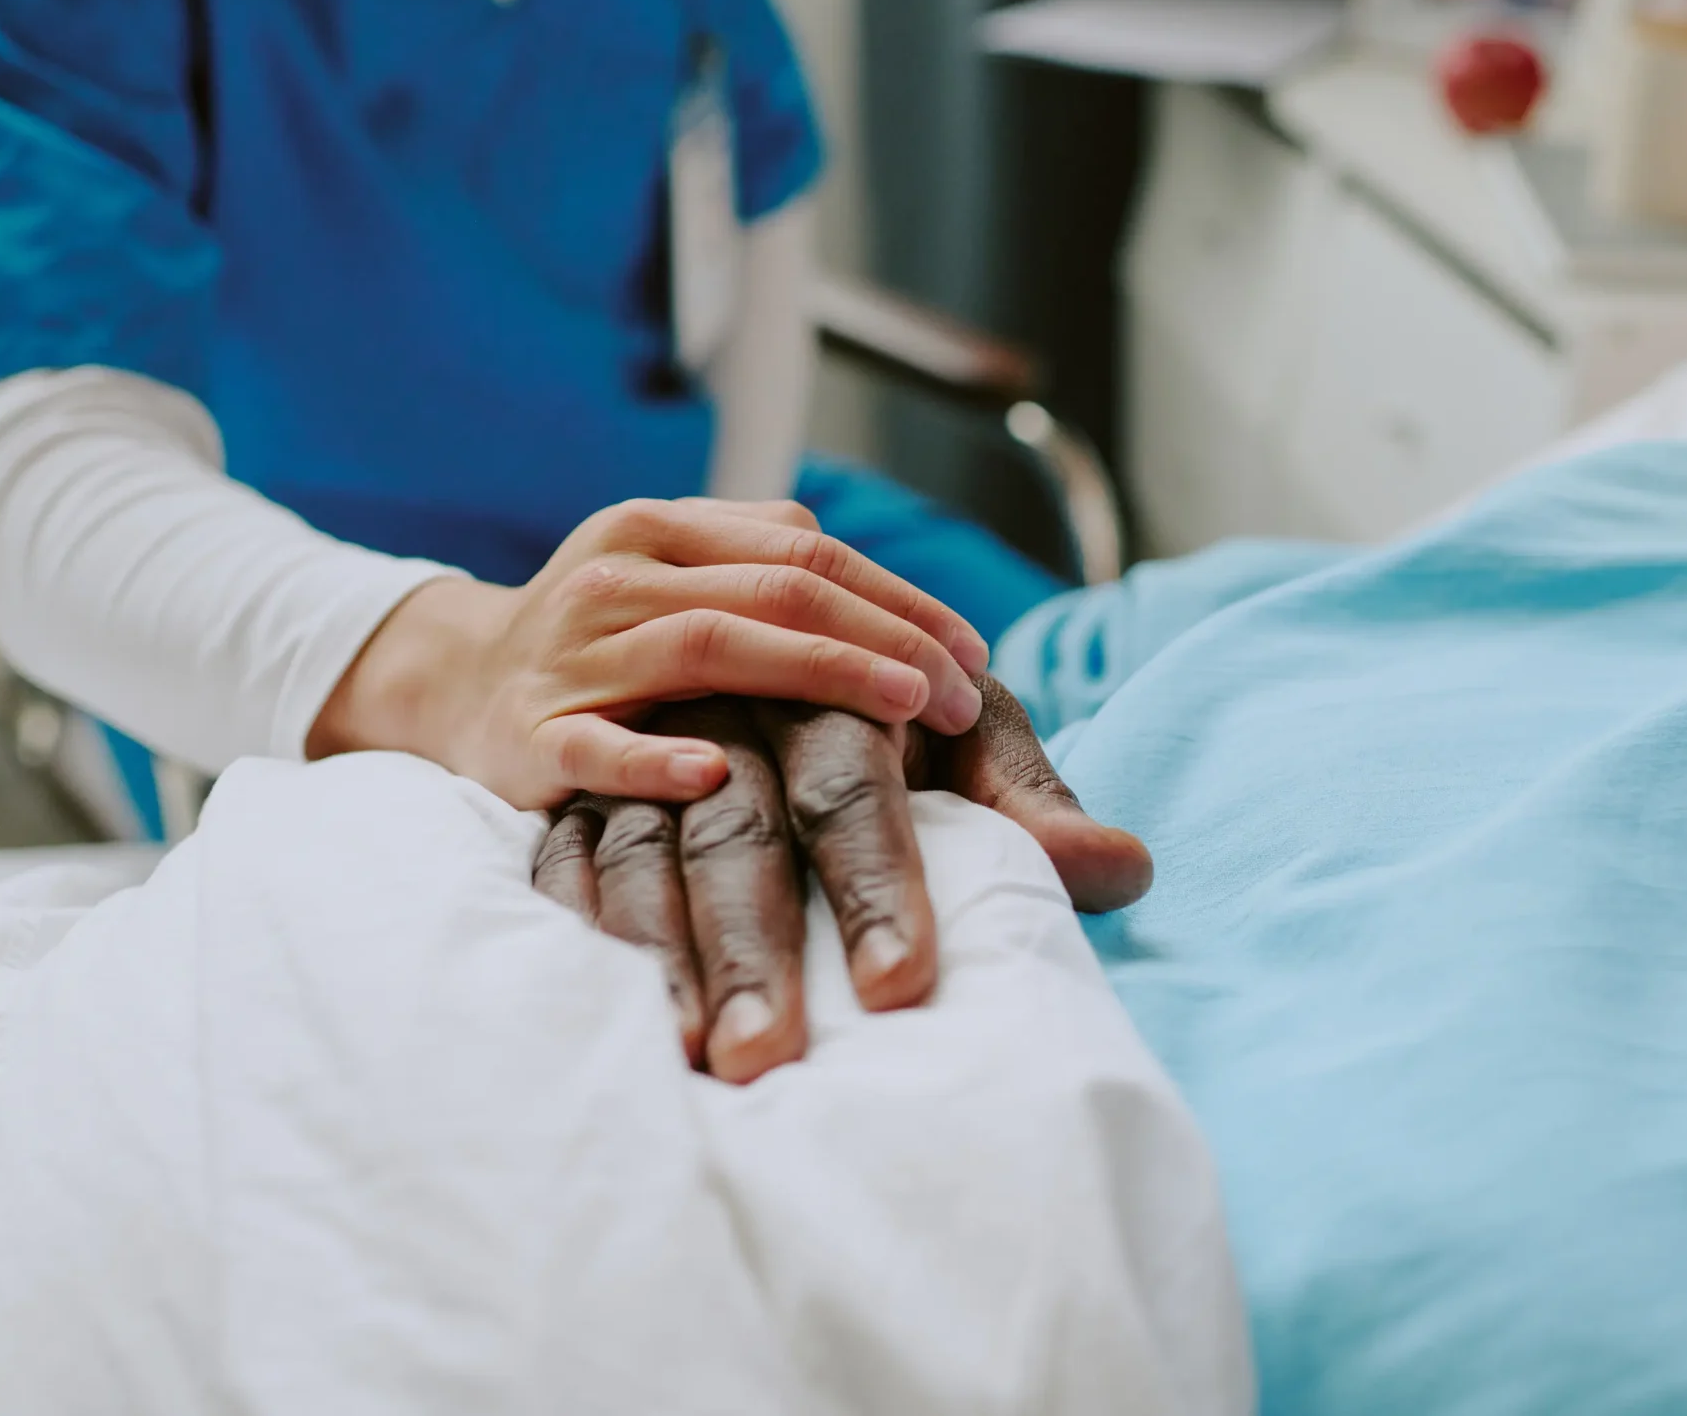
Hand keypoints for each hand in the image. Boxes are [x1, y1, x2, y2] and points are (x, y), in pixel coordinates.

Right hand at [310, 499, 988, 811]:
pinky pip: (598, 748)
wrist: (447, 684)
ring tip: (901, 710)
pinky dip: (656, 760)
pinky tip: (715, 773)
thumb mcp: (670, 568)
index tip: (974, 655)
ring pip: (709, 648)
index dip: (901, 601)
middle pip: (777, 593)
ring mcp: (574, 657)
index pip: (808, 554)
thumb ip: (762, 555)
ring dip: (817, 678)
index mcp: (663, 530)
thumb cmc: (595, 633)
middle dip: (886, 642)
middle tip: (962, 696)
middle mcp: (620, 579)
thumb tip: (883, 583)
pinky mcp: (531, 739)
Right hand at [534, 675, 1149, 1083]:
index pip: (851, 791)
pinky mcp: (574, 781)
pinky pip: (559, 850)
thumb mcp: (962, 737)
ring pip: (641, 850)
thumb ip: (1031, 806)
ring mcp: (645, 746)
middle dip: (758, 949)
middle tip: (773, 1060)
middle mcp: (731, 710)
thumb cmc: (883, 709)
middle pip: (739, 832)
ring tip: (691, 1056)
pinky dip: (573, 917)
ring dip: (663, 955)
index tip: (901, 989)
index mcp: (834, 693)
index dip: (877, 886)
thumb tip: (1127, 870)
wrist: (751, 627)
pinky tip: (600, 998)